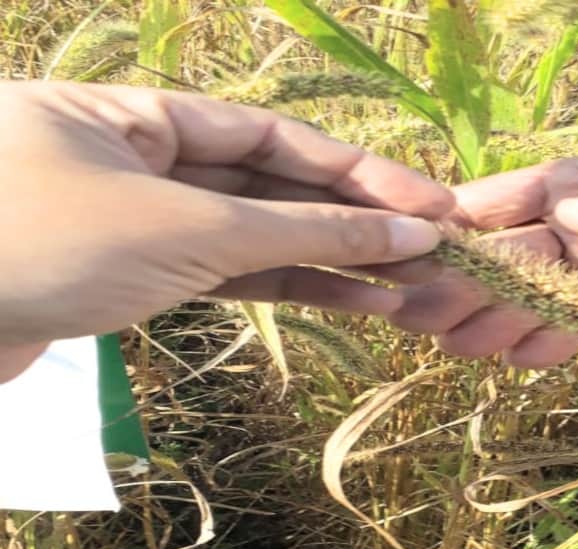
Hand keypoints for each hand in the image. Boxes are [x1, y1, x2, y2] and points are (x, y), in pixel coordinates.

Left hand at [0, 81, 453, 378]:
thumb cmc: (44, 245)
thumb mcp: (187, 230)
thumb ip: (301, 232)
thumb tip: (407, 231)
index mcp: (136, 116)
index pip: (272, 137)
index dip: (359, 171)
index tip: (431, 205)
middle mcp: (138, 161)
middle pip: (269, 184)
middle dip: (352, 220)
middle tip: (435, 250)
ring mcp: (135, 223)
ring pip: (251, 237)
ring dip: (330, 262)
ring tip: (411, 287)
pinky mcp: (128, 281)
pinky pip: (223, 277)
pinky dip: (284, 291)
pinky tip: (351, 304)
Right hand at [389, 144, 577, 366]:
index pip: (542, 185)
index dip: (484, 210)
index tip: (434, 239)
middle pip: (530, 245)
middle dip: (476, 273)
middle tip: (427, 307)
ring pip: (550, 291)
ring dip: (501, 314)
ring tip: (455, 342)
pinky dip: (553, 341)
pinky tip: (520, 356)